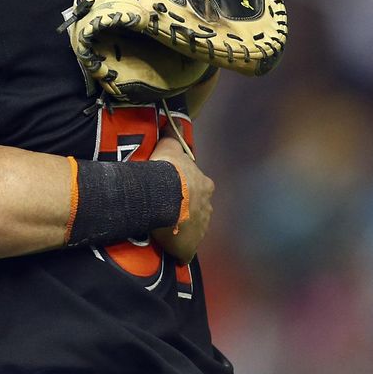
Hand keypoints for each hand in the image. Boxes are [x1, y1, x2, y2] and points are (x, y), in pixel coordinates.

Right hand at [150, 130, 213, 263]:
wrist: (164, 197)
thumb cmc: (167, 172)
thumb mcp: (169, 149)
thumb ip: (172, 138)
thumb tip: (174, 123)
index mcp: (205, 185)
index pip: (198, 187)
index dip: (186, 189)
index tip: (174, 191)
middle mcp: (208, 207)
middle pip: (198, 209)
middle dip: (187, 211)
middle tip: (168, 212)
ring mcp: (201, 229)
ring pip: (193, 230)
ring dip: (182, 230)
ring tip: (165, 231)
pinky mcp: (190, 247)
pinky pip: (184, 250)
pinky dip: (178, 250)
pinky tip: (167, 250)